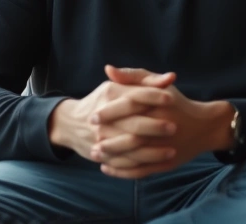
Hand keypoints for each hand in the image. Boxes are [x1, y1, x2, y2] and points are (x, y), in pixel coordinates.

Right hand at [47, 67, 176, 163]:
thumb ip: (146, 80)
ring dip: (152, 152)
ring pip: (130, 148)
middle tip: (173, 128)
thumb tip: (171, 77)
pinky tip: (158, 164)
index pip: (134, 96)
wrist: (71, 123)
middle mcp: (103, 116)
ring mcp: (101, 138)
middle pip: (132, 124)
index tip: (171, 98)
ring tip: (172, 151)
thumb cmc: (105, 100)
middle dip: (154, 126)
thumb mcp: (120, 85)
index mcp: (110, 94)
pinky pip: (122, 164)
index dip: (153, 96)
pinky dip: (141, 166)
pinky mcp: (101, 155)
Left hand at [93, 68, 234, 178]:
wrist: (202, 127)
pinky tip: (107, 168)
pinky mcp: (163, 164)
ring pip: (131, 156)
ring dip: (110, 157)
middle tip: (91, 139)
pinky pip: (138, 171)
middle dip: (107, 139)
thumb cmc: (176, 102)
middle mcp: (161, 127)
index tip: (93, 116)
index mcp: (158, 106)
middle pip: (128, 135)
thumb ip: (133, 76)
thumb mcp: (157, 85)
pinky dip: (120, 172)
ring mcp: (162, 148)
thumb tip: (108, 69)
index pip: (128, 107)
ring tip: (95, 154)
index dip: (108, 113)